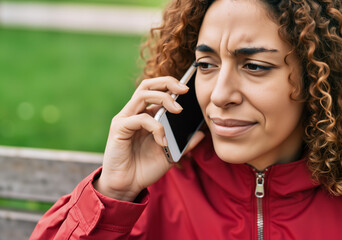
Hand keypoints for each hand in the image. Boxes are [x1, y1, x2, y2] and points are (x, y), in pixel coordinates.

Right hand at [93, 76, 202, 201]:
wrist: (127, 186)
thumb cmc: (145, 169)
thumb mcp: (170, 155)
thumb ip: (184, 144)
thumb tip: (201, 134)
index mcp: (145, 116)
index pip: (156, 91)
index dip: (170, 85)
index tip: (188, 89)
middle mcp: (134, 114)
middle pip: (147, 85)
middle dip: (167, 82)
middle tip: (184, 90)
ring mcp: (125, 119)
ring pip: (143, 95)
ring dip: (163, 99)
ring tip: (178, 111)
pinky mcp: (119, 128)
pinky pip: (140, 119)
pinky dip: (156, 127)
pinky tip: (163, 141)